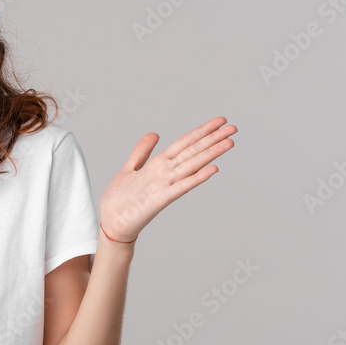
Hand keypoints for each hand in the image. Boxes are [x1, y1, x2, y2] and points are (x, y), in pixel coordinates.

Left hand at [98, 117, 236, 242]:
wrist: (111, 223)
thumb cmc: (119, 200)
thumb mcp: (129, 168)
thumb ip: (142, 151)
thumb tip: (154, 134)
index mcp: (159, 164)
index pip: (185, 143)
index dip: (202, 131)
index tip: (220, 121)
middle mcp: (166, 173)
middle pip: (193, 151)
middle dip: (213, 139)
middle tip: (234, 127)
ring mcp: (166, 185)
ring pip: (192, 165)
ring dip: (211, 153)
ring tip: (230, 142)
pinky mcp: (162, 199)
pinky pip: (182, 187)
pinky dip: (196, 178)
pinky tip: (213, 170)